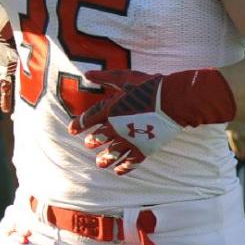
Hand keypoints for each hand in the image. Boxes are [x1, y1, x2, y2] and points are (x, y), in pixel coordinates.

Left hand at [69, 70, 183, 172]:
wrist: (172, 101)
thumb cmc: (149, 87)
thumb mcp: (124, 78)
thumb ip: (105, 78)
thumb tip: (88, 73)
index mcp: (110, 110)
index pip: (89, 119)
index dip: (79, 124)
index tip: (72, 130)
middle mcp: (117, 127)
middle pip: (100, 137)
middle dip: (93, 141)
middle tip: (89, 144)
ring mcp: (130, 140)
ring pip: (113, 153)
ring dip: (105, 158)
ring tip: (99, 163)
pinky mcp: (144, 149)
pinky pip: (131, 162)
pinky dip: (124, 167)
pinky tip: (118, 171)